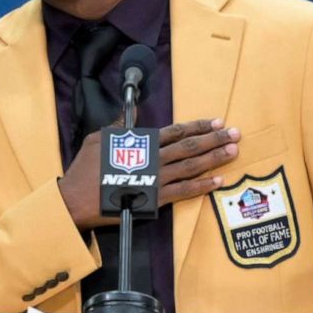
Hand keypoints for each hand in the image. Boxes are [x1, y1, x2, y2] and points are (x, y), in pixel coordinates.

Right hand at [61, 118, 241, 229]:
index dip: (198, 126)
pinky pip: (184, 191)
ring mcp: (156, 178)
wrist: (77, 200)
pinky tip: (218, 181)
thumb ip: (118, 126)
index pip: (176, 131)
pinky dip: (202, 186)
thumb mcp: (98, 140)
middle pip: (190, 146)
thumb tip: (129, 112)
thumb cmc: (85, 170)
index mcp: (141, 143)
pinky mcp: (156, 198)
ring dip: (214, 158)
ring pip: (191, 166)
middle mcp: (153, 158)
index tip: (216, 122)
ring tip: (233, 151)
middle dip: (214, 139)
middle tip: (236, 134)